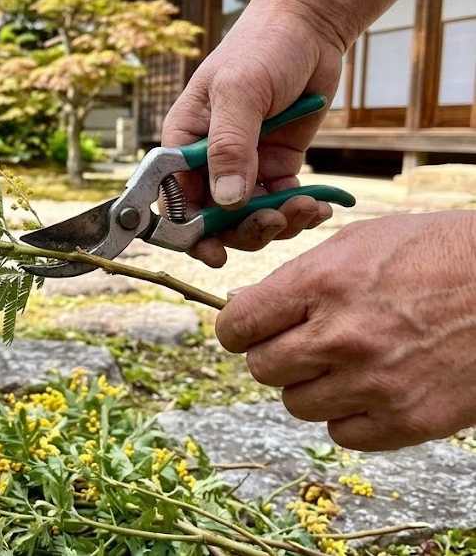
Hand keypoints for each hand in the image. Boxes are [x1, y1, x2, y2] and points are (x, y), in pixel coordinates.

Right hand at [161, 1, 345, 266]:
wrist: (309, 27)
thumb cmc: (262, 49)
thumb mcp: (239, 93)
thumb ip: (229, 147)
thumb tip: (226, 202)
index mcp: (183, 143)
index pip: (176, 200)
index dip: (190, 232)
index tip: (214, 254)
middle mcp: (209, 160)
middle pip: (215, 218)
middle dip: (243, 229)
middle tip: (274, 222)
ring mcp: (244, 165)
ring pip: (250, 216)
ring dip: (277, 222)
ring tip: (306, 209)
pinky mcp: (276, 165)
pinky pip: (281, 203)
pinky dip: (299, 211)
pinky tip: (320, 205)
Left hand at [216, 211, 475, 450]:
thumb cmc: (437, 252)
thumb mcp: (360, 241)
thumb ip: (298, 276)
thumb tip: (244, 304)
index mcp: (324, 283)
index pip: (238, 326)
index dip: (236, 329)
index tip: (246, 329)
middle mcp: (344, 336)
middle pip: (262, 368)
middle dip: (273, 354)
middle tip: (299, 342)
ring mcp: (377, 383)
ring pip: (297, 404)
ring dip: (310, 385)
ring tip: (343, 360)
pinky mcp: (409, 421)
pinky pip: (341, 433)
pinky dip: (347, 415)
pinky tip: (369, 386)